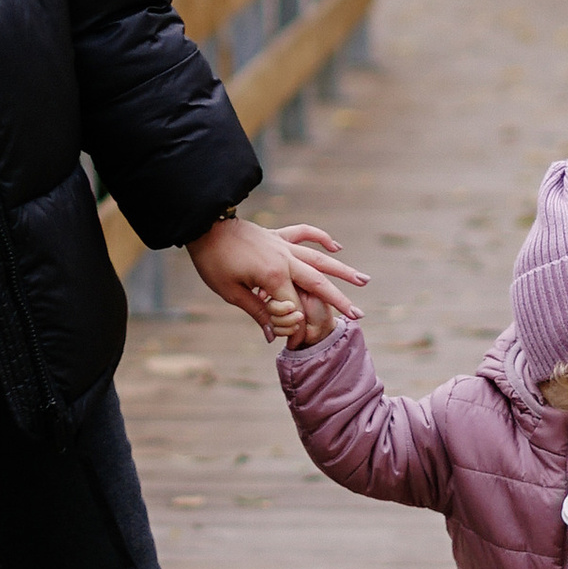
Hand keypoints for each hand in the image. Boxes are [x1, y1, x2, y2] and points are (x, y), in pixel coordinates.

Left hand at [185, 214, 367, 345]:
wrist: (204, 226)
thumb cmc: (213, 262)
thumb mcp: (231, 292)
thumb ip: (257, 312)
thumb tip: (271, 336)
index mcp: (273, 275)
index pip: (293, 306)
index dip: (293, 326)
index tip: (291, 342)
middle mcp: (284, 258)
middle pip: (318, 283)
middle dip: (339, 301)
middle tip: (359, 316)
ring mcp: (283, 245)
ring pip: (319, 258)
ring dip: (342, 270)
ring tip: (363, 280)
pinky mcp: (277, 235)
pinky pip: (304, 233)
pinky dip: (321, 238)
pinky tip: (336, 245)